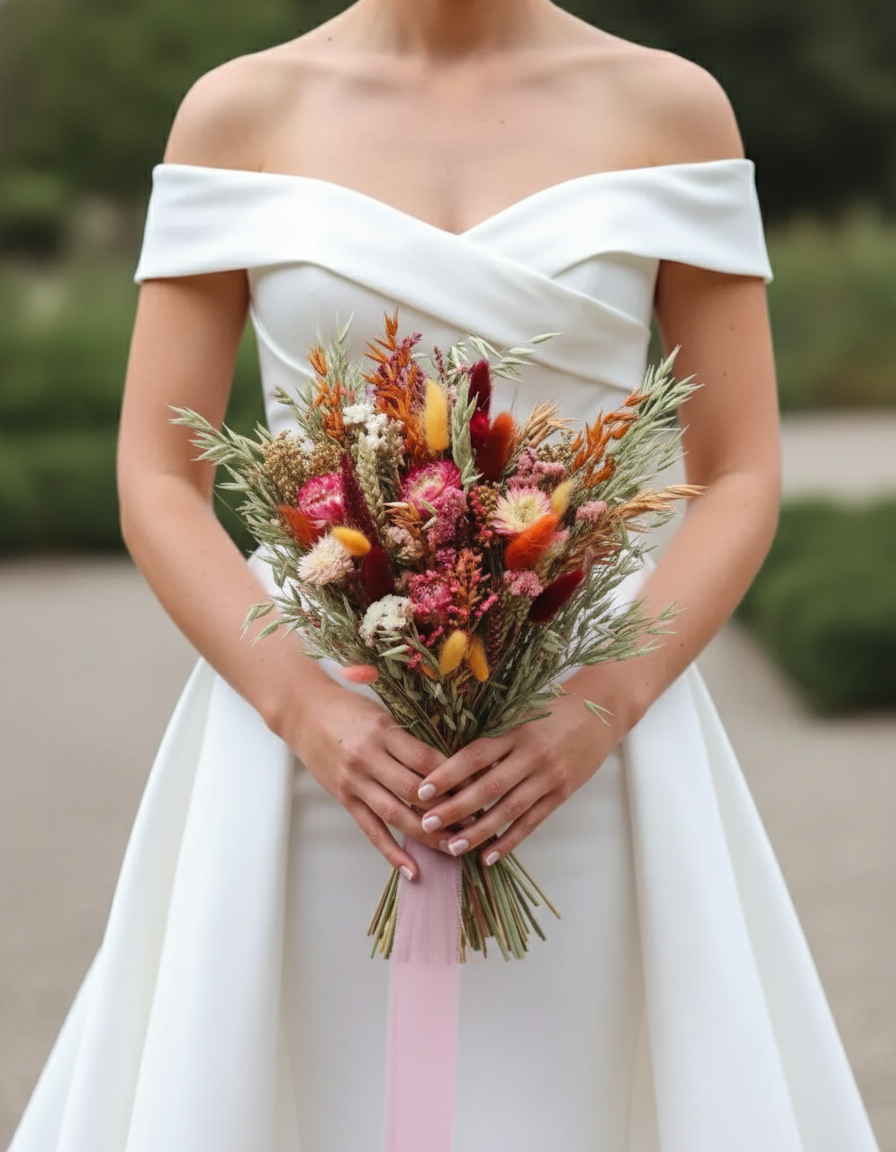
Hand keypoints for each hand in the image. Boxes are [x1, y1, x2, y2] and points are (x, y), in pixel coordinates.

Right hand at [281, 680, 457, 879]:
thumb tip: (451, 761)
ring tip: (453, 848)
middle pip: (414, 791)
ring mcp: (354, 782)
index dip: (455, 777)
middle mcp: (368, 759)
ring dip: (427, 835)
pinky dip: (391, 853)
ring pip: (395, 815)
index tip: (479, 788)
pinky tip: (411, 870)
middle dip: (447, 810)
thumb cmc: (348, 707)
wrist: (303, 711)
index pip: (426, 760)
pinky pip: (371, 830)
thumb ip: (410, 738)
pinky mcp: (344, 798)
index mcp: (383, 732)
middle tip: (476, 823)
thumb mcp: (383, 712)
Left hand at [413, 693, 621, 865]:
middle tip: (427, 824)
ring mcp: (548, 776)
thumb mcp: (520, 714)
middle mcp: (531, 755)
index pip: (475, 755)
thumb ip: (493, 738)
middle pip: (488, 787)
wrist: (601, 710)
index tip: (422, 789)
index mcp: (515, 730)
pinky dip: (510, 840)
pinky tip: (489, 855)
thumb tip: (452, 764)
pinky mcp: (562, 793)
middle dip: (455, 808)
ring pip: (508, 810)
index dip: (447, 773)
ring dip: (479, 831)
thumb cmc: (553, 709)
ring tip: (452, 846)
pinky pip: (532, 821)